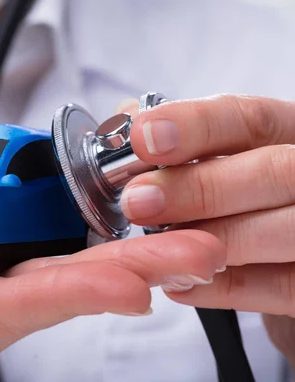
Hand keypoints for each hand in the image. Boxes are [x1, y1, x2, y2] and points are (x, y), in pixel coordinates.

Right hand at [0, 211, 223, 379]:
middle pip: (52, 295)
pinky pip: (54, 260)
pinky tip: (142, 232)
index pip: (0, 310)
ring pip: (62, 276)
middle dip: (124, 274)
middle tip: (194, 254)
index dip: (63, 296)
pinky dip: (100, 248)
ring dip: (126, 259)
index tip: (128, 285)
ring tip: (187, 242)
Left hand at [118, 94, 294, 360]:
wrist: (284, 251)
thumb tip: (126, 119)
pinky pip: (279, 287)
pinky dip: (224, 287)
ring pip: (281, 230)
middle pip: (271, 171)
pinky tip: (178, 283)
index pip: (249, 118)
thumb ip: (177, 137)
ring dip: (210, 237)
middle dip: (197, 187)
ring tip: (156, 246)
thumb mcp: (220, 157)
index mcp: (285, 134)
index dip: (192, 125)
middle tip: (138, 201)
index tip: (142, 136)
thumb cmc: (243, 198)